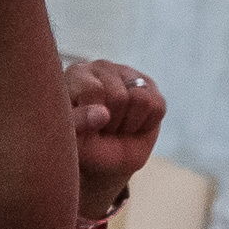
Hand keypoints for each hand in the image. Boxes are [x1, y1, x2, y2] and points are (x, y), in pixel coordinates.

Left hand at [65, 59, 163, 221]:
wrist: (102, 160)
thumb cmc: (82, 146)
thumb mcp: (70, 139)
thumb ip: (76, 123)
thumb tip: (103, 114)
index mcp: (76, 74)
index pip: (94, 91)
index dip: (93, 118)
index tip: (86, 128)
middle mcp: (102, 68)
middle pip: (119, 97)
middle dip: (112, 123)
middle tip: (102, 130)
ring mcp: (128, 74)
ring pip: (141, 99)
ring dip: (129, 124)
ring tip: (117, 126)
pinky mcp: (150, 87)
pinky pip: (157, 107)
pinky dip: (146, 124)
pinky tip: (131, 125)